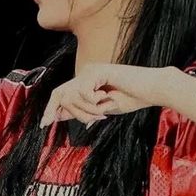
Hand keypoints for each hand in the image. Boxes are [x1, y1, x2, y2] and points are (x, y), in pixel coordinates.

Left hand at [39, 63, 170, 128]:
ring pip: (71, 96)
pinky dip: (94, 102)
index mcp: (85, 81)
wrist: (151, 91)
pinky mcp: (97, 70)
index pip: (60, 94)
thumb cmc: (131, 99)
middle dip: (73, 112)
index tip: (43, 125)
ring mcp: (89, 70)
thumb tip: (58, 115)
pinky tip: (108, 99)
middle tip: (95, 118)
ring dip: (88, 110)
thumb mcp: (101, 109)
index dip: (50, 109)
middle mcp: (84, 73)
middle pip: (61, 95)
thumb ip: (82, 110)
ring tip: (105, 110)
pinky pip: (83, 92)